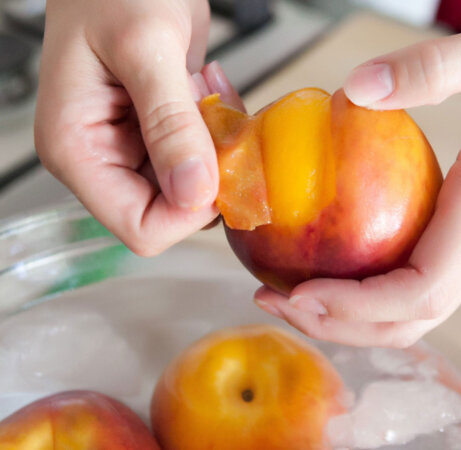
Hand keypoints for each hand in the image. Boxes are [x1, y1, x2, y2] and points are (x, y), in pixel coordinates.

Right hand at [35, 0, 242, 255]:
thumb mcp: (146, 47)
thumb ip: (169, 122)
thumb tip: (193, 190)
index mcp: (78, 151)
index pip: (140, 228)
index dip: (187, 210)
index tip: (217, 167)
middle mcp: (103, 159)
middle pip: (171, 213)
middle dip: (209, 175)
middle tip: (216, 120)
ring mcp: (133, 149)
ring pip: (195, 187)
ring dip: (218, 148)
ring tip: (206, 93)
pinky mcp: (159, 134)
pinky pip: (203, 157)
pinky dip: (219, 129)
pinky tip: (208, 87)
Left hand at [254, 17, 460, 346]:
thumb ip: (435, 68)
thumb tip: (357, 90)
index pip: (422, 290)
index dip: (359, 304)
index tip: (301, 293)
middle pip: (409, 320)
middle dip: (339, 324)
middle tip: (275, 299)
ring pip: (410, 314)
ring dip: (348, 318)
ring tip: (289, 296)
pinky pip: (412, 287)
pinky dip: (366, 293)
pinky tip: (330, 271)